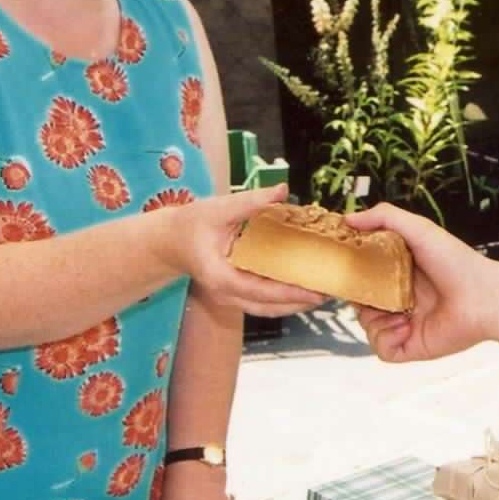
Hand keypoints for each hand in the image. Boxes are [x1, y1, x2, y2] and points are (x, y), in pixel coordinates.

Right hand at [168, 184, 326, 317]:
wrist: (169, 241)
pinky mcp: (236, 293)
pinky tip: (303, 288)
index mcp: (220, 276)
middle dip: (298, 303)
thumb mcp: (219, 208)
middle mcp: (226, 293)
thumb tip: (283, 191)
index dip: (287, 293)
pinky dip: (283, 298)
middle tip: (328, 293)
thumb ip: (251, 202)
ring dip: (294, 304)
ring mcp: (230, 297)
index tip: (313, 291)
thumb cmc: (191, 223)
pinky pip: (262, 301)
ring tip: (322, 294)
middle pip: (267, 307)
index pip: (258, 290)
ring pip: (266, 309)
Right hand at [345, 204, 490, 362]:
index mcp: (399, 275)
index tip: (346, 270)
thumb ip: (383, 217)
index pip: (364, 277)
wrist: (484, 296)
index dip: (353, 276)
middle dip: (359, 299)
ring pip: (368, 327)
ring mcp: (405, 325)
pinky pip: (383, 350)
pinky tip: (405, 326)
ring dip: (375, 319)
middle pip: (362, 303)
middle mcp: (401, 300)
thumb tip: (347, 219)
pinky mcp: (412, 346)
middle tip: (368, 292)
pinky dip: (386, 338)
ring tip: (397, 311)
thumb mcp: (419, 229)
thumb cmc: (456, 262)